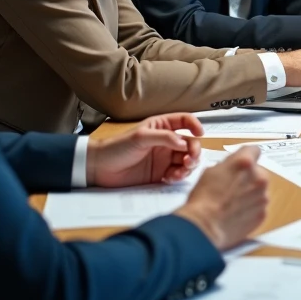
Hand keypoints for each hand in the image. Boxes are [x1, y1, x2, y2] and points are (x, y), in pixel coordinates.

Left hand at [86, 113, 202, 187]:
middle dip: (194, 152)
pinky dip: (178, 176)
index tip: (200, 133)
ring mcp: (164, 158)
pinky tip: (169, 178)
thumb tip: (184, 143)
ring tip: (179, 172)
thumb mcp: (141, 137)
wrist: (100, 168)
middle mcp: (166, 142)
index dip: (195, 125)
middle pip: (190, 143)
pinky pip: (177, 174)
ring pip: (187, 160)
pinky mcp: (161, 173)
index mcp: (162, 126)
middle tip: (188, 160)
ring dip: (188, 166)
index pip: (185, 121)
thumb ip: (164, 138)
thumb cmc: (117, 147)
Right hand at [174, 147, 269, 250]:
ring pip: (260, 191)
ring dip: (250, 194)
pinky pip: (259, 207)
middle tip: (233, 188)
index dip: (247, 157)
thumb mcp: (211, 172)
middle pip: (259, 172)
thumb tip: (233, 168)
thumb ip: (228, 166)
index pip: (254, 150)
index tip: (242, 165)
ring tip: (233, 204)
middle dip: (248, 178)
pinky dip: (251, 209)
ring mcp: (263, 197)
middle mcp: (259, 177)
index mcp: (244, 162)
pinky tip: (236, 215)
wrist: (205, 227)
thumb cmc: (203, 199)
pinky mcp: (263, 214)